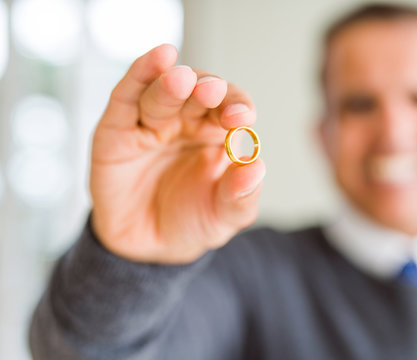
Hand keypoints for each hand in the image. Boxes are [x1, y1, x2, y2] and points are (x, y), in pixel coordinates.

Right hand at [89, 44, 265, 263]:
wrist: (146, 247)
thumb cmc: (191, 222)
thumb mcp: (223, 217)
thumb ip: (241, 196)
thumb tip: (256, 167)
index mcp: (216, 135)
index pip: (230, 109)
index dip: (237, 106)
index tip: (241, 117)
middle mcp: (186, 122)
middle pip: (198, 93)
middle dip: (206, 90)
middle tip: (210, 92)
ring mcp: (151, 123)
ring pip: (162, 92)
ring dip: (172, 82)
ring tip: (181, 80)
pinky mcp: (117, 129)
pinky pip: (127, 97)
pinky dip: (139, 75)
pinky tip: (156, 59)